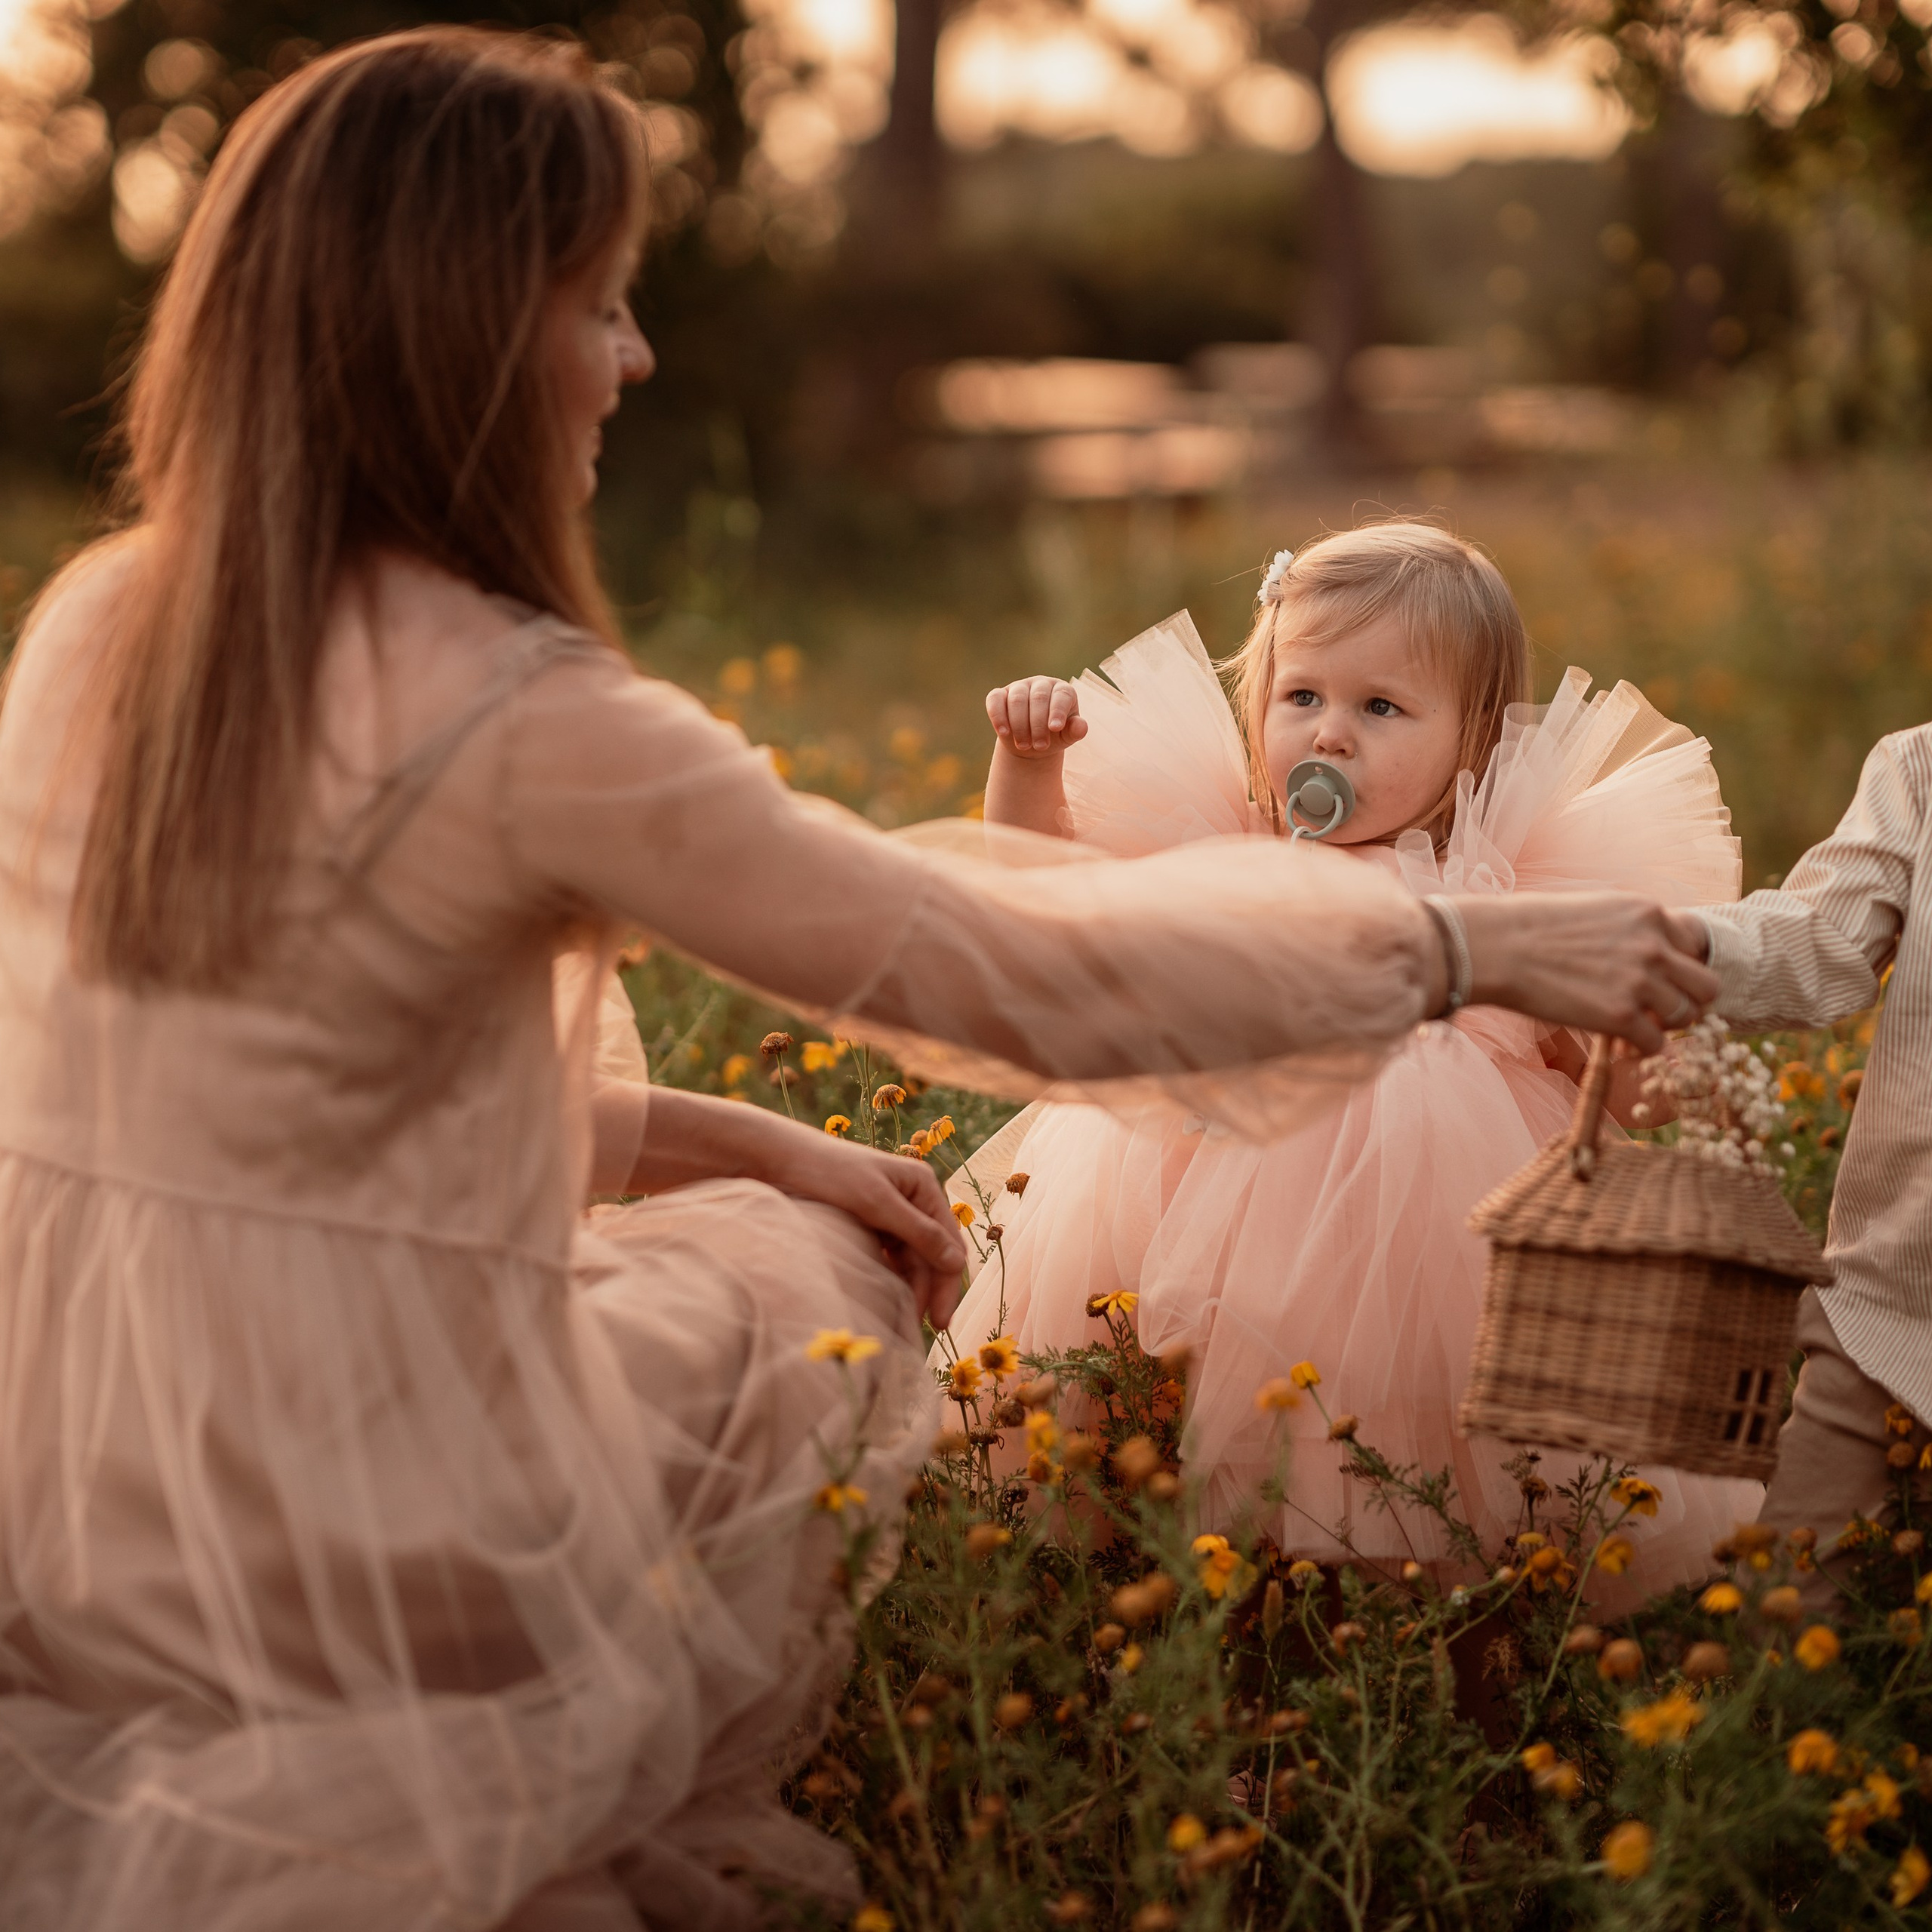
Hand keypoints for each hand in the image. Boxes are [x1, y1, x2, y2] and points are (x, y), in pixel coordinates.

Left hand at [765, 1131, 967, 1329]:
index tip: (940, 1320)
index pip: (948, 1242)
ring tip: (904, 1321)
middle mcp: (912, 1199)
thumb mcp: (875, 1202)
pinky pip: (889, 1257)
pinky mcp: (870, 1224)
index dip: (947, 1282)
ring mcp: (891, 1213)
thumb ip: (918, 1232)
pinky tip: (887, 1299)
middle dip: (929, 1290)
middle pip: (931, 1254)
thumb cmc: (828, 1172)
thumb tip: (957, 1264)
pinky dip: (891, 1278)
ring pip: (911, 1259)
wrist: (779, 1159)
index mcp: (922, 1186)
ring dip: (911, 1288)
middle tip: (923, 1329)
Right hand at [987, 677, 1086, 758]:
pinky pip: (995, 699)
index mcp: (1062, 690)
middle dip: (1038, 724)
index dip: (1058, 710)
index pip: (1061, 695)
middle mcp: (1041, 684)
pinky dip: (998, 716)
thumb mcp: (1067, 736)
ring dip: (1020, 725)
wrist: (1031, 743)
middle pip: (1038, 697)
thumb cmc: (1054, 736)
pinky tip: (1004, 732)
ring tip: (1024, 746)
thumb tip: (1081, 727)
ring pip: (1017, 699)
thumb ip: (1076, 731)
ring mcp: (1019, 687)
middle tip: (1040, 747)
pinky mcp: (1000, 695)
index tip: (1055, 728)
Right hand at [1450, 891, 1721, 1055]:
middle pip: (1707, 985)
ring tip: (1640, 1029)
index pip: (1693, 946)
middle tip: (1662, 1010)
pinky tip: (1621, 1044)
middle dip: (1688, 1000)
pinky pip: (1655, 1044)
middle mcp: (1653, 945)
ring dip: (1665, 1028)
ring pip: (1687, 1016)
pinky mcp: (1619, 1016)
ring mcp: (1640, 981)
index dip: (1678, 967)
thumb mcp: (1594, 909)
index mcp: (1648, 913)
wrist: (1497, 947)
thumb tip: (1640, 953)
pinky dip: (1642, 1049)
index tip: (1658, 979)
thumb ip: (1629, 929)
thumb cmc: (1529, 926)